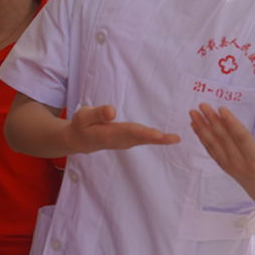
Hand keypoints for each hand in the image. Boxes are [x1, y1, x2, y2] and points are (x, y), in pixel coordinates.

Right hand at [63, 105, 179, 153]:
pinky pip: (143, 140)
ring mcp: (124, 143)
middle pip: (140, 138)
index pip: (128, 131)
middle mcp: (119, 141)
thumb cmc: (81, 126)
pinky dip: (156, 139)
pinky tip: (167, 138)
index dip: (143, 132)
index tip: (157, 134)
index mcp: (108, 134)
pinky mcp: (127, 141)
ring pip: (143, 141)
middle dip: (157, 139)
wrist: (79, 141)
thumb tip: (112, 111)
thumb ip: (97, 114)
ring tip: (175, 139)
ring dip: (160, 141)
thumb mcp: (83, 117)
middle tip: (174, 139)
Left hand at [189, 103, 254, 207]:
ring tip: (193, 113)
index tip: (221, 110)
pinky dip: (202, 138)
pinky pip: (211, 150)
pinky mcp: (225, 165)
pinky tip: (195, 126)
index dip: (231, 124)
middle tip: (202, 105)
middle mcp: (239, 163)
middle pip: (224, 139)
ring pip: (214, 144)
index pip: (241, 139)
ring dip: (202, 127)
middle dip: (212, 121)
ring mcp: (230, 165)